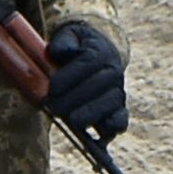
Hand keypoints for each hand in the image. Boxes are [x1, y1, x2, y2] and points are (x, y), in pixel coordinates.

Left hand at [45, 22, 128, 139]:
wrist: (95, 55)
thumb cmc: (76, 48)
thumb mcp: (68, 36)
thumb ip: (63, 41)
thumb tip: (61, 51)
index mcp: (101, 51)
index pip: (88, 62)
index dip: (70, 77)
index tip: (52, 88)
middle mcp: (113, 71)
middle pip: (98, 85)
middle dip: (74, 98)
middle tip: (54, 107)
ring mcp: (117, 91)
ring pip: (110, 103)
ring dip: (90, 114)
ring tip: (71, 121)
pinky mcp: (118, 110)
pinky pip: (120, 120)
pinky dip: (111, 128)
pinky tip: (98, 137)